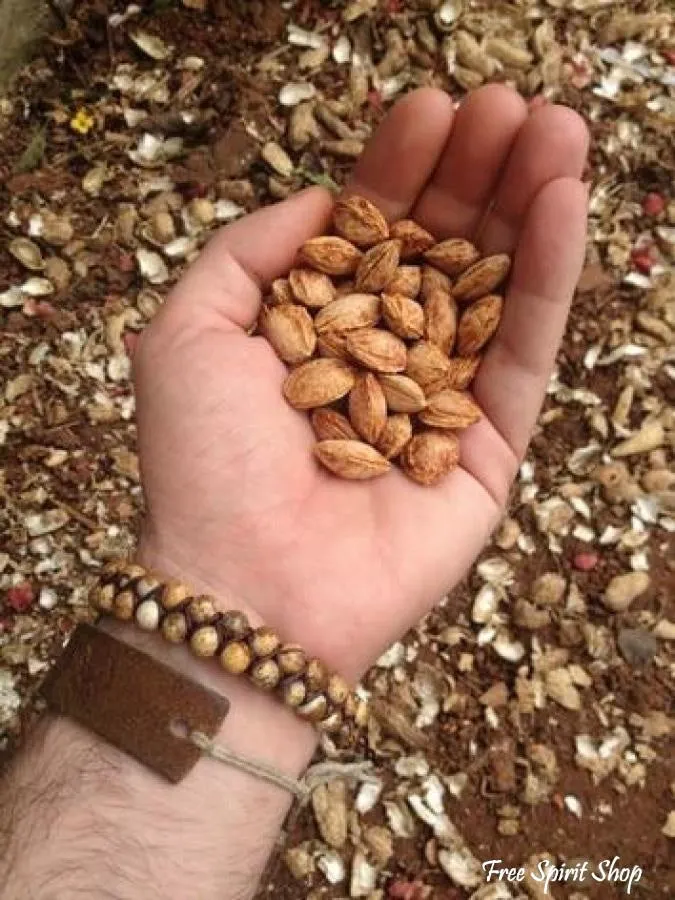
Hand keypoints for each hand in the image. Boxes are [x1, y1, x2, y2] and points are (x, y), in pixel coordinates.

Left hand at [133, 85, 587, 680]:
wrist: (245, 588)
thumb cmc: (204, 465)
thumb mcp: (188, 332)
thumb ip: (247, 251)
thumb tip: (321, 199)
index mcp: (316, 326)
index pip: (370, 230)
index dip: (401, 167)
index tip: (432, 106)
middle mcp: (382, 355)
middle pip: (442, 249)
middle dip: (475, 173)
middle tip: (509, 106)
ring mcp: (441, 399)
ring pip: (496, 288)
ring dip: (527, 206)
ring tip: (555, 129)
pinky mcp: (490, 445)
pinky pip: (528, 352)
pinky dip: (549, 279)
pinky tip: (564, 205)